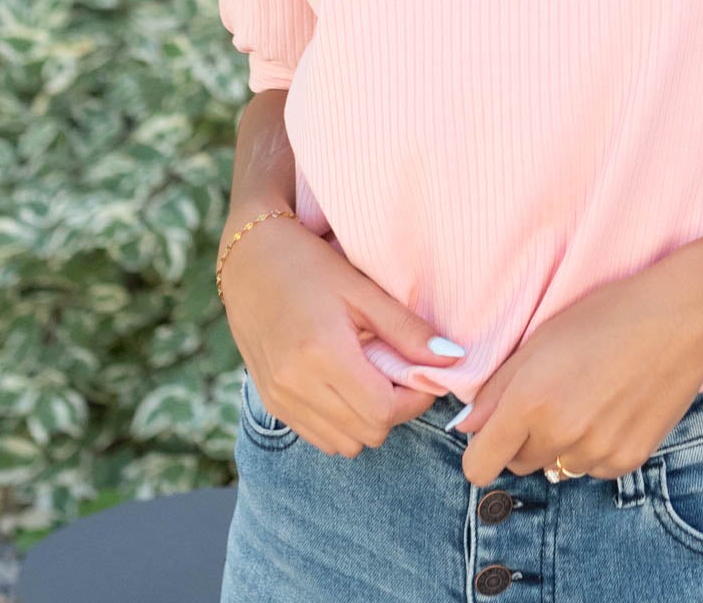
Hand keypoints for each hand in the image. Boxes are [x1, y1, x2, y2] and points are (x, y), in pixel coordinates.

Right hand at [219, 215, 465, 456]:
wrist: (248, 259)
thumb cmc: (309, 264)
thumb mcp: (362, 290)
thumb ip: (407, 330)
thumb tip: (453, 360)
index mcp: (322, 354)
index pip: (384, 411)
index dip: (414, 400)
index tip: (422, 374)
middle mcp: (296, 385)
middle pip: (367, 433)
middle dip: (393, 410)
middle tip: (397, 372)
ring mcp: (280, 399)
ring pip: (344, 444)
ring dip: (367, 420)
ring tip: (370, 376)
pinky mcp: (272, 403)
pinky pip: (319, 437)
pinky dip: (341, 422)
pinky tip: (344, 384)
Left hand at [453, 253, 702, 487]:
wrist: (679, 320)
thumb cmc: (605, 316)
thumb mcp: (540, 338)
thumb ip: (496, 388)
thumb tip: (466, 426)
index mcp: (529, 401)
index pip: (479, 466)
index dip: (480, 450)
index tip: (491, 432)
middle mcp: (560, 434)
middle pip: (517, 464)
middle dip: (522, 438)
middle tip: (549, 395)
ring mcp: (596, 452)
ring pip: (555, 466)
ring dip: (560, 442)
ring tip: (587, 396)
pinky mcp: (627, 461)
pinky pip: (591, 467)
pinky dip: (594, 447)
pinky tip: (612, 407)